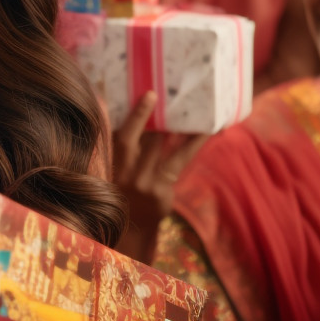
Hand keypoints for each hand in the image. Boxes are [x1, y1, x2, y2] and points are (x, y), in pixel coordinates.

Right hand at [112, 92, 207, 246]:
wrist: (133, 225)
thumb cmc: (128, 188)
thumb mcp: (121, 168)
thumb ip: (129, 146)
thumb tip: (149, 114)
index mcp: (114, 161)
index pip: (123, 134)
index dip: (136, 115)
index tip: (150, 95)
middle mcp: (125, 171)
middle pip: (144, 138)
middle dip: (159, 116)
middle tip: (177, 95)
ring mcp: (142, 181)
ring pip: (162, 146)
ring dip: (178, 126)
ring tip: (194, 108)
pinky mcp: (160, 189)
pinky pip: (179, 159)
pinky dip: (192, 143)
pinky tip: (205, 131)